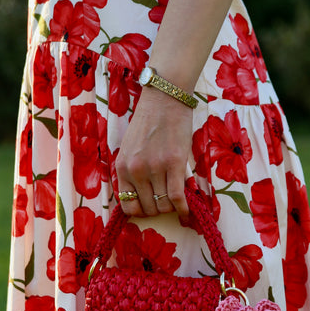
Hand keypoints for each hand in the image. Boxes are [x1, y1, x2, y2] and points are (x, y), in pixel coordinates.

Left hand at [115, 88, 192, 218]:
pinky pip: (177, 197)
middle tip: (166, 202)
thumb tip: (145, 196)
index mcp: (122, 167)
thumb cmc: (148, 122)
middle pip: (148, 208)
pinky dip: (183, 208)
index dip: (140, 211)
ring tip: (177, 202)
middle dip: (158, 209)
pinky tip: (187, 211)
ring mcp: (155, 168)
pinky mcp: (174, 164)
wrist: (164, 99)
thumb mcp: (130, 149)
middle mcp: (136, 170)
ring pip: (163, 205)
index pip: (127, 205)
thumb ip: (133, 171)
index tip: (149, 207)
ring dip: (171, 208)